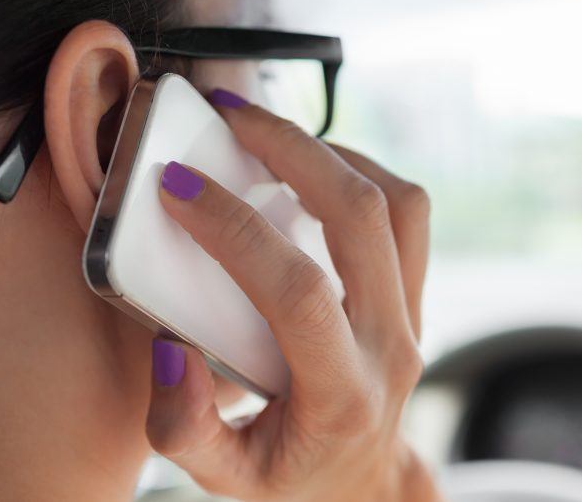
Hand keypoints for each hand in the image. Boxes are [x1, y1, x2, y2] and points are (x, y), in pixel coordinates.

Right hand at [145, 93, 438, 500]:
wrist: (361, 484)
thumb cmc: (293, 479)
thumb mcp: (227, 477)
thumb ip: (185, 428)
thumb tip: (171, 351)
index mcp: (341, 392)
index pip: (295, 290)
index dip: (233, 230)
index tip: (178, 187)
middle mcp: (388, 344)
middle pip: (359, 216)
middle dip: (290, 150)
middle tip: (231, 118)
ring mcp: (409, 313)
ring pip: (395, 202)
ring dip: (331, 151)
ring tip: (270, 132)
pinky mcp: (410, 293)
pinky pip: (405, 211)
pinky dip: (360, 170)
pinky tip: (311, 169)